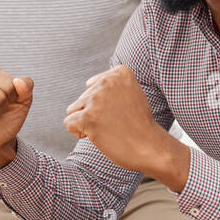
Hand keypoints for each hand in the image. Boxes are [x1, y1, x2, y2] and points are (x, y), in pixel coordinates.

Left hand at [64, 65, 179, 177]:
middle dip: (94, 113)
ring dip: (86, 122)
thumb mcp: (131, 93)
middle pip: (82, 98)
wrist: (150, 147)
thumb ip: (112, 86)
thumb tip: (89, 84)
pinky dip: (78, 132)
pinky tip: (97, 136)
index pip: (92, 85)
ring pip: (73, 109)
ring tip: (107, 128)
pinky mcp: (88, 117)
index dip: (101, 102)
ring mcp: (97, 99)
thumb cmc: (140, 125)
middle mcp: (107, 81)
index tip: (119, 111)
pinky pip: (69, 123)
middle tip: (116, 123)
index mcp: (120, 72)